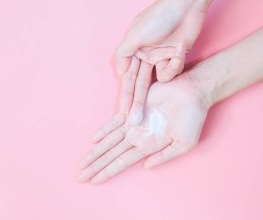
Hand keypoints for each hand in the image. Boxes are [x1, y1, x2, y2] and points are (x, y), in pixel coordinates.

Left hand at [78, 72, 208, 183]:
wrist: (193, 93)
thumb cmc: (193, 118)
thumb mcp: (184, 144)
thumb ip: (164, 156)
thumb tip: (145, 167)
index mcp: (148, 147)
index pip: (122, 163)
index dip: (107, 172)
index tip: (94, 181)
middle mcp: (137, 137)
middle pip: (111, 155)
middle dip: (95, 167)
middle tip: (80, 178)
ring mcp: (133, 123)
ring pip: (109, 140)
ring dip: (95, 152)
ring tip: (82, 163)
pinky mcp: (132, 108)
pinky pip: (114, 121)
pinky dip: (103, 130)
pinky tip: (93, 140)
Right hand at [116, 0, 204, 124]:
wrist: (185, 7)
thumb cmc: (158, 18)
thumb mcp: (135, 34)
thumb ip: (124, 53)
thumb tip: (120, 72)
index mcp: (133, 51)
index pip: (127, 79)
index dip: (125, 96)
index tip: (122, 112)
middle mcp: (145, 57)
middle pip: (140, 85)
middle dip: (138, 102)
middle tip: (134, 120)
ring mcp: (160, 58)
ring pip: (158, 80)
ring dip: (167, 70)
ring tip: (174, 55)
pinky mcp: (175, 59)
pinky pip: (172, 71)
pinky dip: (176, 62)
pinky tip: (179, 48)